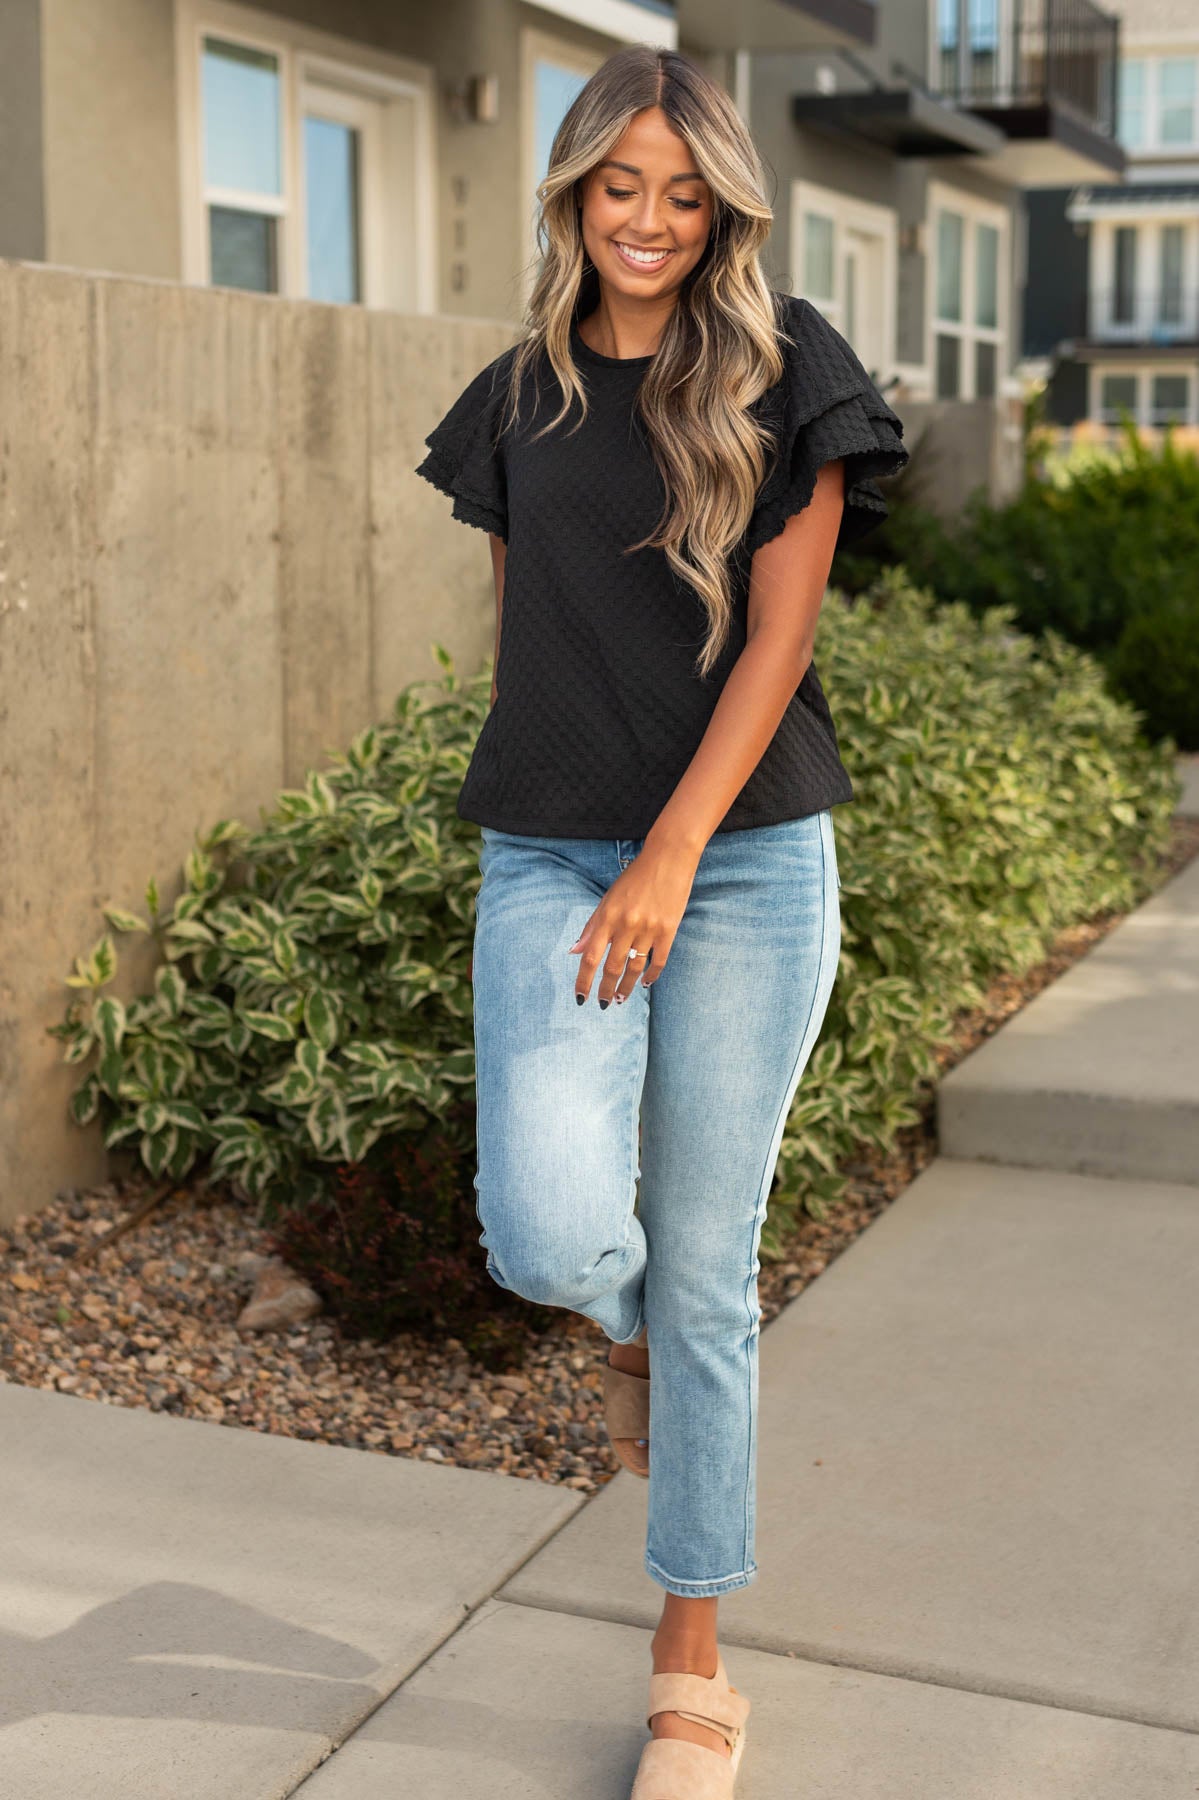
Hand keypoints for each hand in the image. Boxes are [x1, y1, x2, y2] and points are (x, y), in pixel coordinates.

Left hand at [569, 840, 699, 1006]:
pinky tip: (645, 984)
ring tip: (621, 1000)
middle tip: (602, 1004)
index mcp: (608, 916)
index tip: (580, 997)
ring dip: (626, 987)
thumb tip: (575, 951)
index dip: (583, 981)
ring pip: (635, 968)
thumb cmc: (635, 878)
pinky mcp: (669, 930)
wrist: (668, 858)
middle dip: (605, 990)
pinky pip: (658, 960)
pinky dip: (651, 976)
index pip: (590, 957)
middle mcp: (626, 924)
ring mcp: (649, 928)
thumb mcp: (608, 898)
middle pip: (612, 967)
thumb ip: (592, 926)